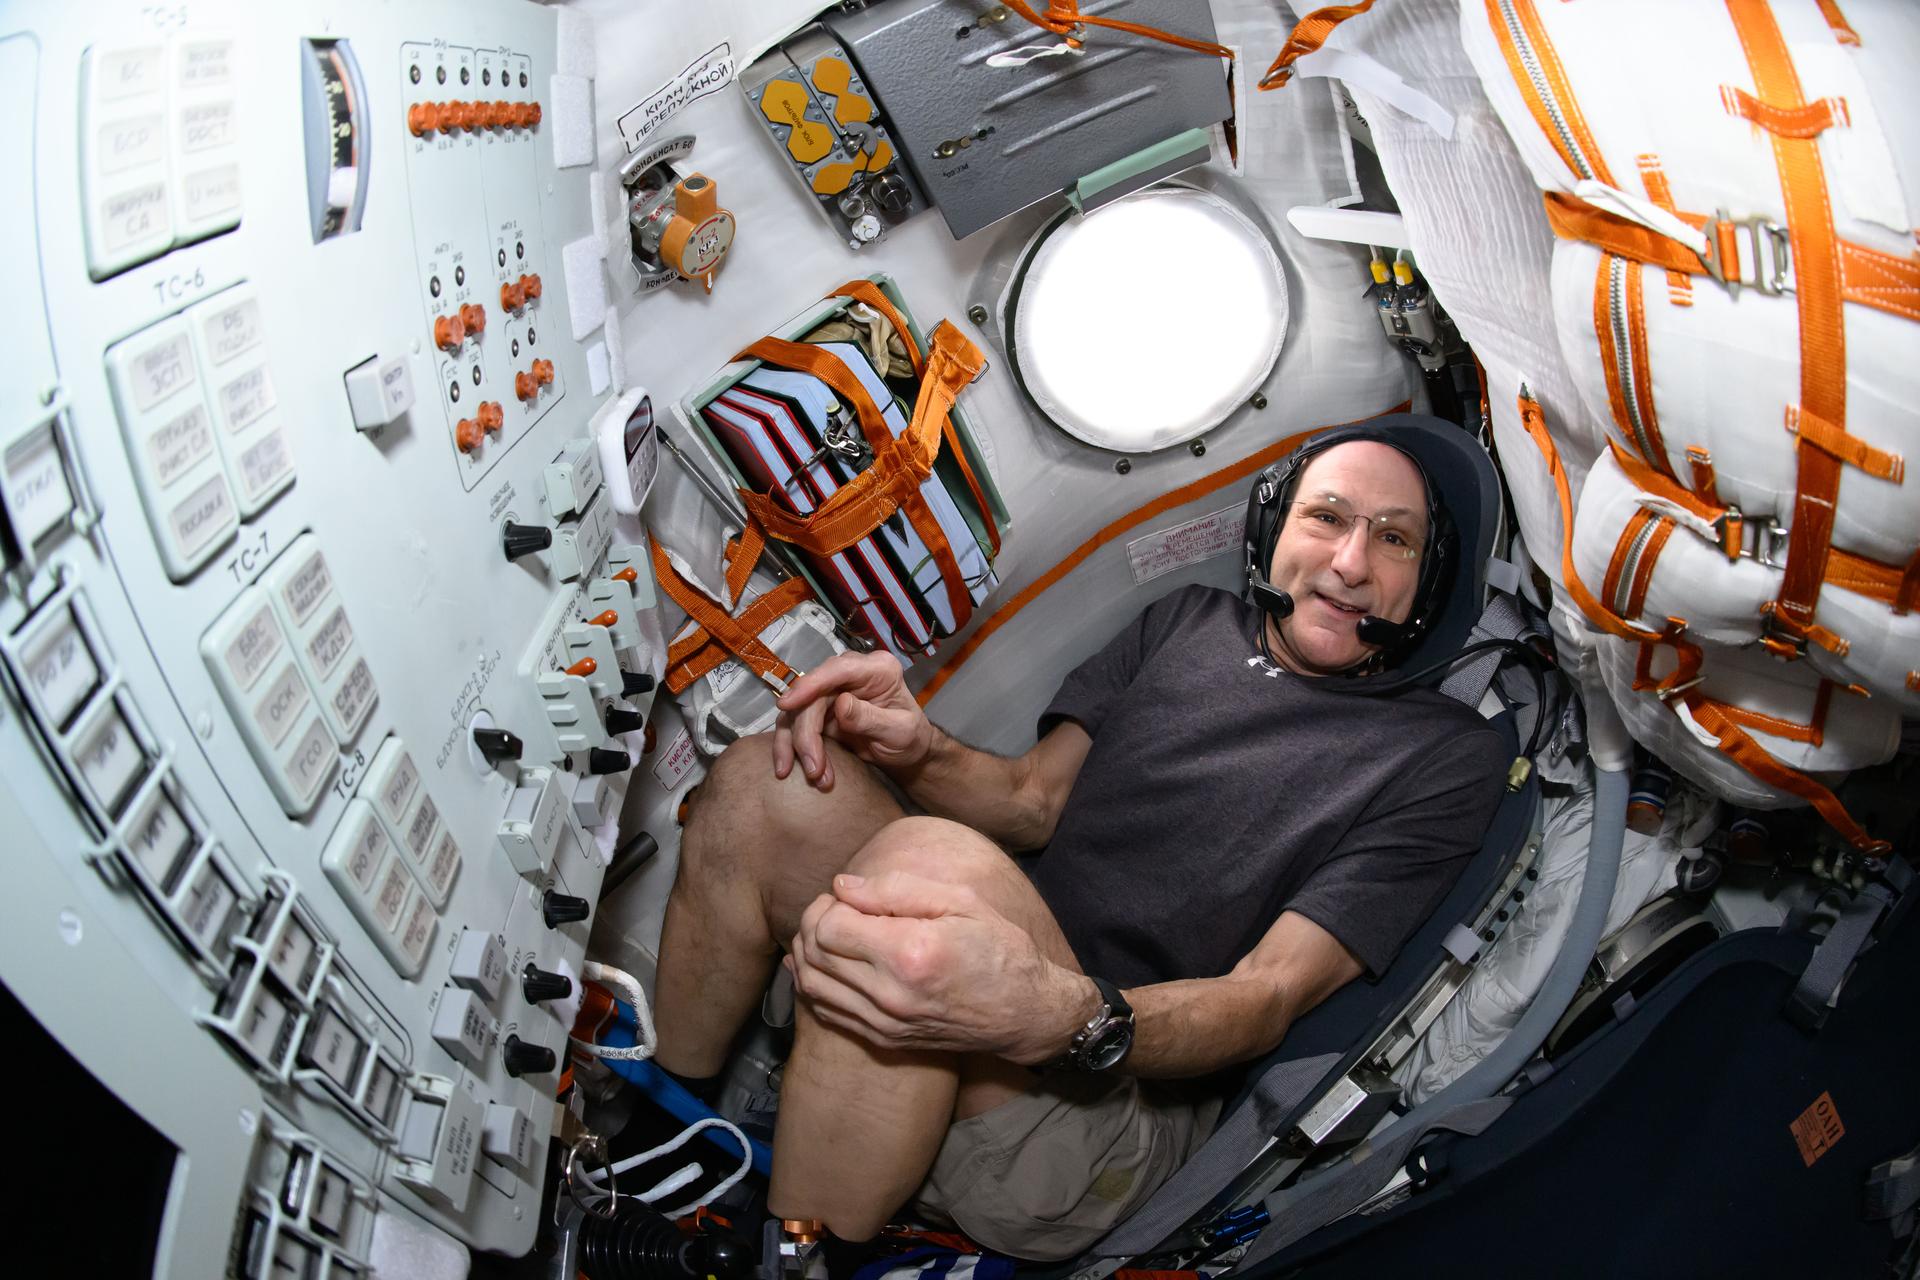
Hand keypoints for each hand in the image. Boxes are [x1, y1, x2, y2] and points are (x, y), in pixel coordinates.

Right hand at [772, 650, 934, 789]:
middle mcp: (850, 675)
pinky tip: (789, 769)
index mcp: (878, 670)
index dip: (810, 684)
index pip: (839, 669)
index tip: (787, 705)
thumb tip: (841, 704)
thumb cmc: (909, 737)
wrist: (905, 751)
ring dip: (796, 745)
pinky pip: (794, 725)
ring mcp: (831, 691)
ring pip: (797, 711)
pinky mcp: (818, 710)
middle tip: (814, 769)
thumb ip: (871, 718)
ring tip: (813, 775)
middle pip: (812, 696)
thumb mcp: (899, 731)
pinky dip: (790, 748)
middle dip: (806, 735)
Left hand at [786, 869, 1087, 1063]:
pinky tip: (832, 963)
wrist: (1025, 1014)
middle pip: (814, 955)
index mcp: (910, 953)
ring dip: (809, 954)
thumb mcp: (961, 901)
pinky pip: (827, 1012)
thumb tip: (841, 885)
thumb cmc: (1000, 948)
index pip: (829, 927)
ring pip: (812, 985)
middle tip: (837, 909)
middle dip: (813, 924)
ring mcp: (886, 1023)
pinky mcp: (885, 1039)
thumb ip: (896, 889)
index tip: (848, 896)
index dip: (828, 904)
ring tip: (833, 934)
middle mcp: (891, 994)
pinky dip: (818, 984)